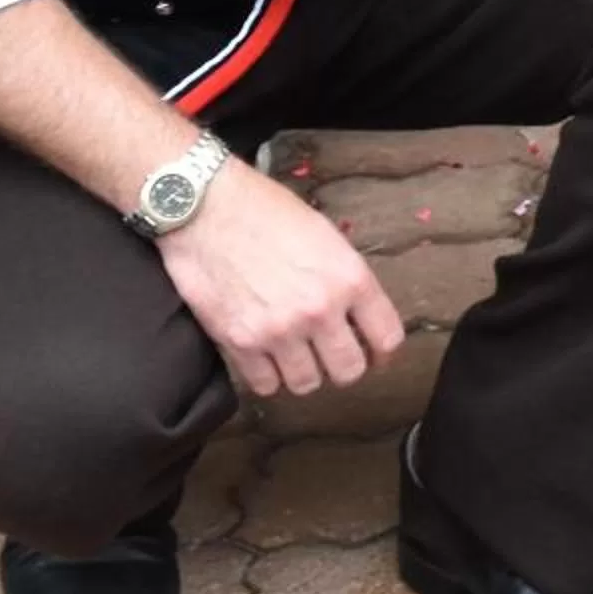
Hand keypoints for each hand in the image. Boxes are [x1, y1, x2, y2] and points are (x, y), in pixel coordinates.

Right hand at [154, 161, 405, 397]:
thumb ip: (344, 279)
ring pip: (307, 384)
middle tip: (330, 354)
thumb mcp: (324, 236)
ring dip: (304, 372)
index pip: (387, 338)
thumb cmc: (264, 211)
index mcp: (349, 278)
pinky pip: (265, 385)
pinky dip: (267, 376)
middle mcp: (319, 310)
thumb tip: (357, 315)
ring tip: (295, 354)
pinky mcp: (240, 342)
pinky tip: (265, 357)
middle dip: (343, 365)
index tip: (373, 351)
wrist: (206, 207)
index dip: (381, 350)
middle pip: (349, 371)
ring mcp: (279, 330)